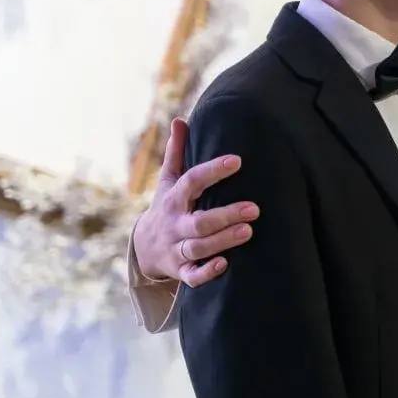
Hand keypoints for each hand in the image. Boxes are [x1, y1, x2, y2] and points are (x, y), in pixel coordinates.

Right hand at [132, 118, 258, 287]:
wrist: (143, 248)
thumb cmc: (166, 206)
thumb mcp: (167, 180)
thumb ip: (177, 152)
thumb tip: (180, 120)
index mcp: (174, 199)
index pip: (192, 182)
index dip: (213, 171)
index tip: (237, 161)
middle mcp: (174, 224)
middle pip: (199, 222)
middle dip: (225, 215)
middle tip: (254, 208)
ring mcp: (177, 249)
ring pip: (198, 247)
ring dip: (222, 240)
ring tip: (249, 230)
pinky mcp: (181, 270)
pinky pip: (192, 276)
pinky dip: (206, 272)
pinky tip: (225, 264)